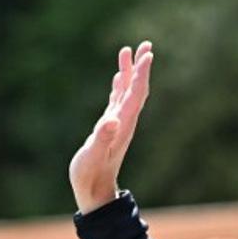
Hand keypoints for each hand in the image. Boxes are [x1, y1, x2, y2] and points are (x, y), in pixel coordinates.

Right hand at [69, 41, 154, 213]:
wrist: (94, 193)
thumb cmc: (90, 177)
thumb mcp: (92, 157)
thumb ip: (101, 138)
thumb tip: (111, 119)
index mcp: (122, 126)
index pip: (136, 94)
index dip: (141, 74)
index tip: (147, 55)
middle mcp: (123, 123)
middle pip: (136, 89)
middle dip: (141, 67)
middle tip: (145, 45)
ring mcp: (117, 125)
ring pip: (127, 93)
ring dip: (130, 72)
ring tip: (128, 51)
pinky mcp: (109, 128)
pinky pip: (117, 101)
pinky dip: (119, 86)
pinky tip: (118, 77)